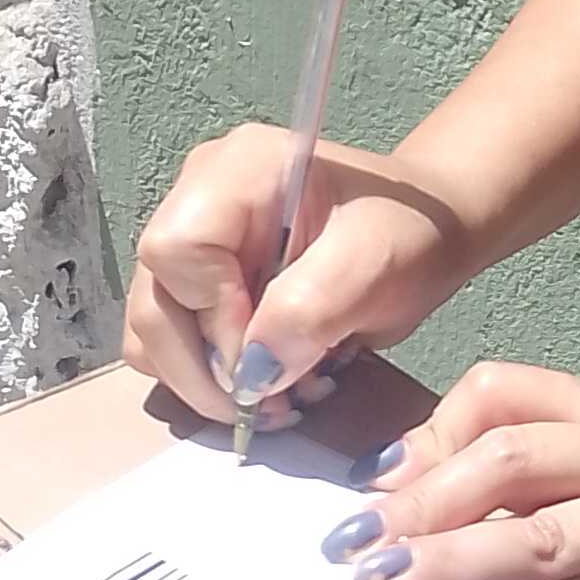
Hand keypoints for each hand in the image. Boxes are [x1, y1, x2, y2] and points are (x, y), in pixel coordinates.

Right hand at [123, 128, 477, 428]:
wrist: (426, 228)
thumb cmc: (409, 231)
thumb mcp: (373, 265)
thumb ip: (307, 311)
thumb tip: (248, 374)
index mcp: (236, 171)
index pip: (176, 252)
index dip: (213, 320)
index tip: (270, 361)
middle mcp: (198, 197)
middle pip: (154, 300)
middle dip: (205, 370)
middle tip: (271, 408)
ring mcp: (194, 240)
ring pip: (153, 329)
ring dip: (206, 381)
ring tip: (275, 397)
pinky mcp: (200, 280)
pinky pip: (175, 340)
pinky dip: (212, 377)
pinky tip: (269, 381)